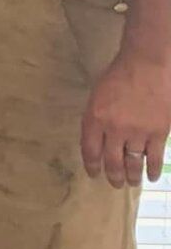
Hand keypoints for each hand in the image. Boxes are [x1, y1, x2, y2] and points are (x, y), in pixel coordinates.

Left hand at [81, 46, 170, 187]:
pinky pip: (155, 156)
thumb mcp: (97, 95)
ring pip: (133, 162)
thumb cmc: (119, 75)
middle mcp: (114, 130)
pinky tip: (152, 175)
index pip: (90, 151)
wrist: (147, 64)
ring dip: (132, 176)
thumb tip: (98, 138)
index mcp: (94, 119)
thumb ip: (96, 118)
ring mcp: (138, 132)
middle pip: (112, 161)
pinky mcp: (159, 132)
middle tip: (115, 184)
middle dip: (113, 176)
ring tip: (131, 183)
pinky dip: (153, 168)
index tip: (94, 174)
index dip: (92, 166)